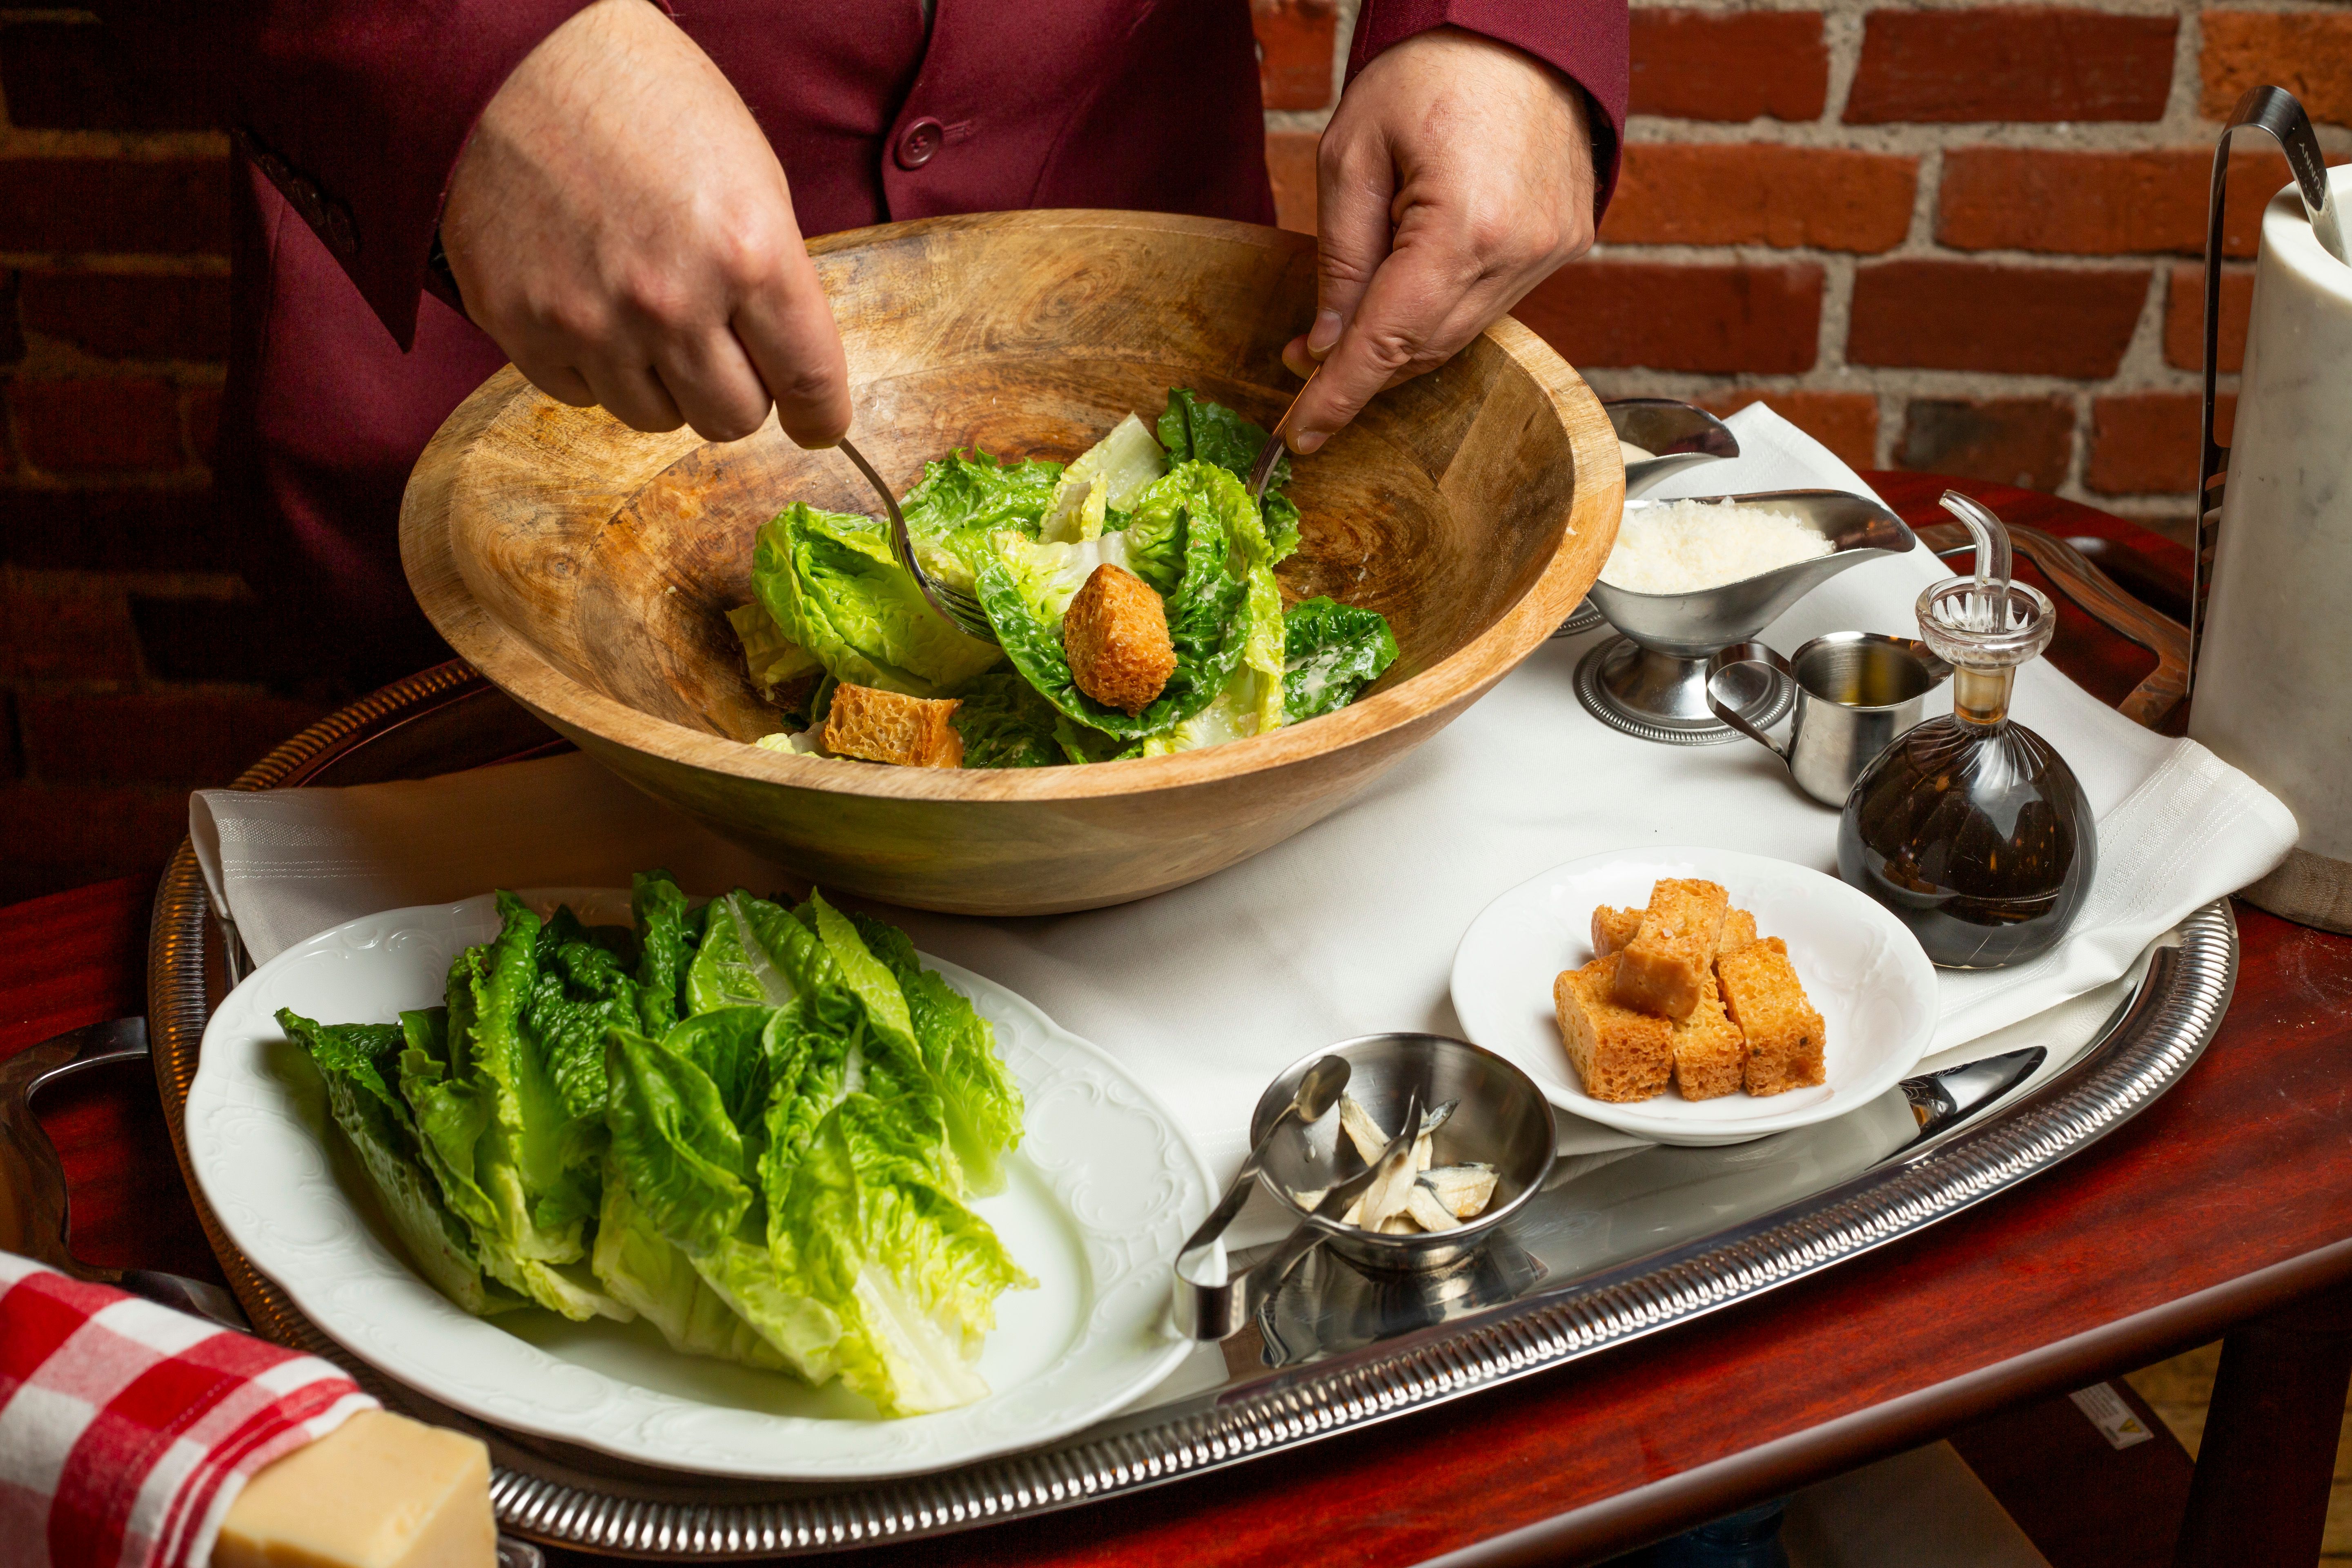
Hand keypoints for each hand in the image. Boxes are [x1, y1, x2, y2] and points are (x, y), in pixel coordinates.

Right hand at [440, 0, 848, 445]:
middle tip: (720, 344)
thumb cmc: (638, 99)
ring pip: (658, 417)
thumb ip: (771, 274)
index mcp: (747, 250)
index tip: (817, 422)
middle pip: (733, 418)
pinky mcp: (523, 329)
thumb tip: (787, 355)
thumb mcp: (746, 171)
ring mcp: (592, 322)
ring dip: (664, 382)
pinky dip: (596, 367)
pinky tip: (590, 304)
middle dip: (737, 390)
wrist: (508, 60)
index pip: (808, 381)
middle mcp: (672, 300)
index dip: (820, 413)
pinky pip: (583, 396)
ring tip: (646, 311)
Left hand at [1281, 27, 1595, 452]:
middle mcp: (1520, 251)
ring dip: (1401, 342)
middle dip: (1362, 368)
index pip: (1389, 340)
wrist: (1519, 25)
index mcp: (1465, 226)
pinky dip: (1442, 312)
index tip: (1299, 434)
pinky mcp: (1563, 242)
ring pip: (1459, 335)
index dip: (1339, 394)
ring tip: (1348, 323)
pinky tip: (1409, 288)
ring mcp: (1551, 250)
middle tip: (1303, 362)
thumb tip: (1326, 345)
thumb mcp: (1351, 154)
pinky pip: (1491, 303)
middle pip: (1425, 348)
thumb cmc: (1431, 68)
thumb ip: (1339, 257)